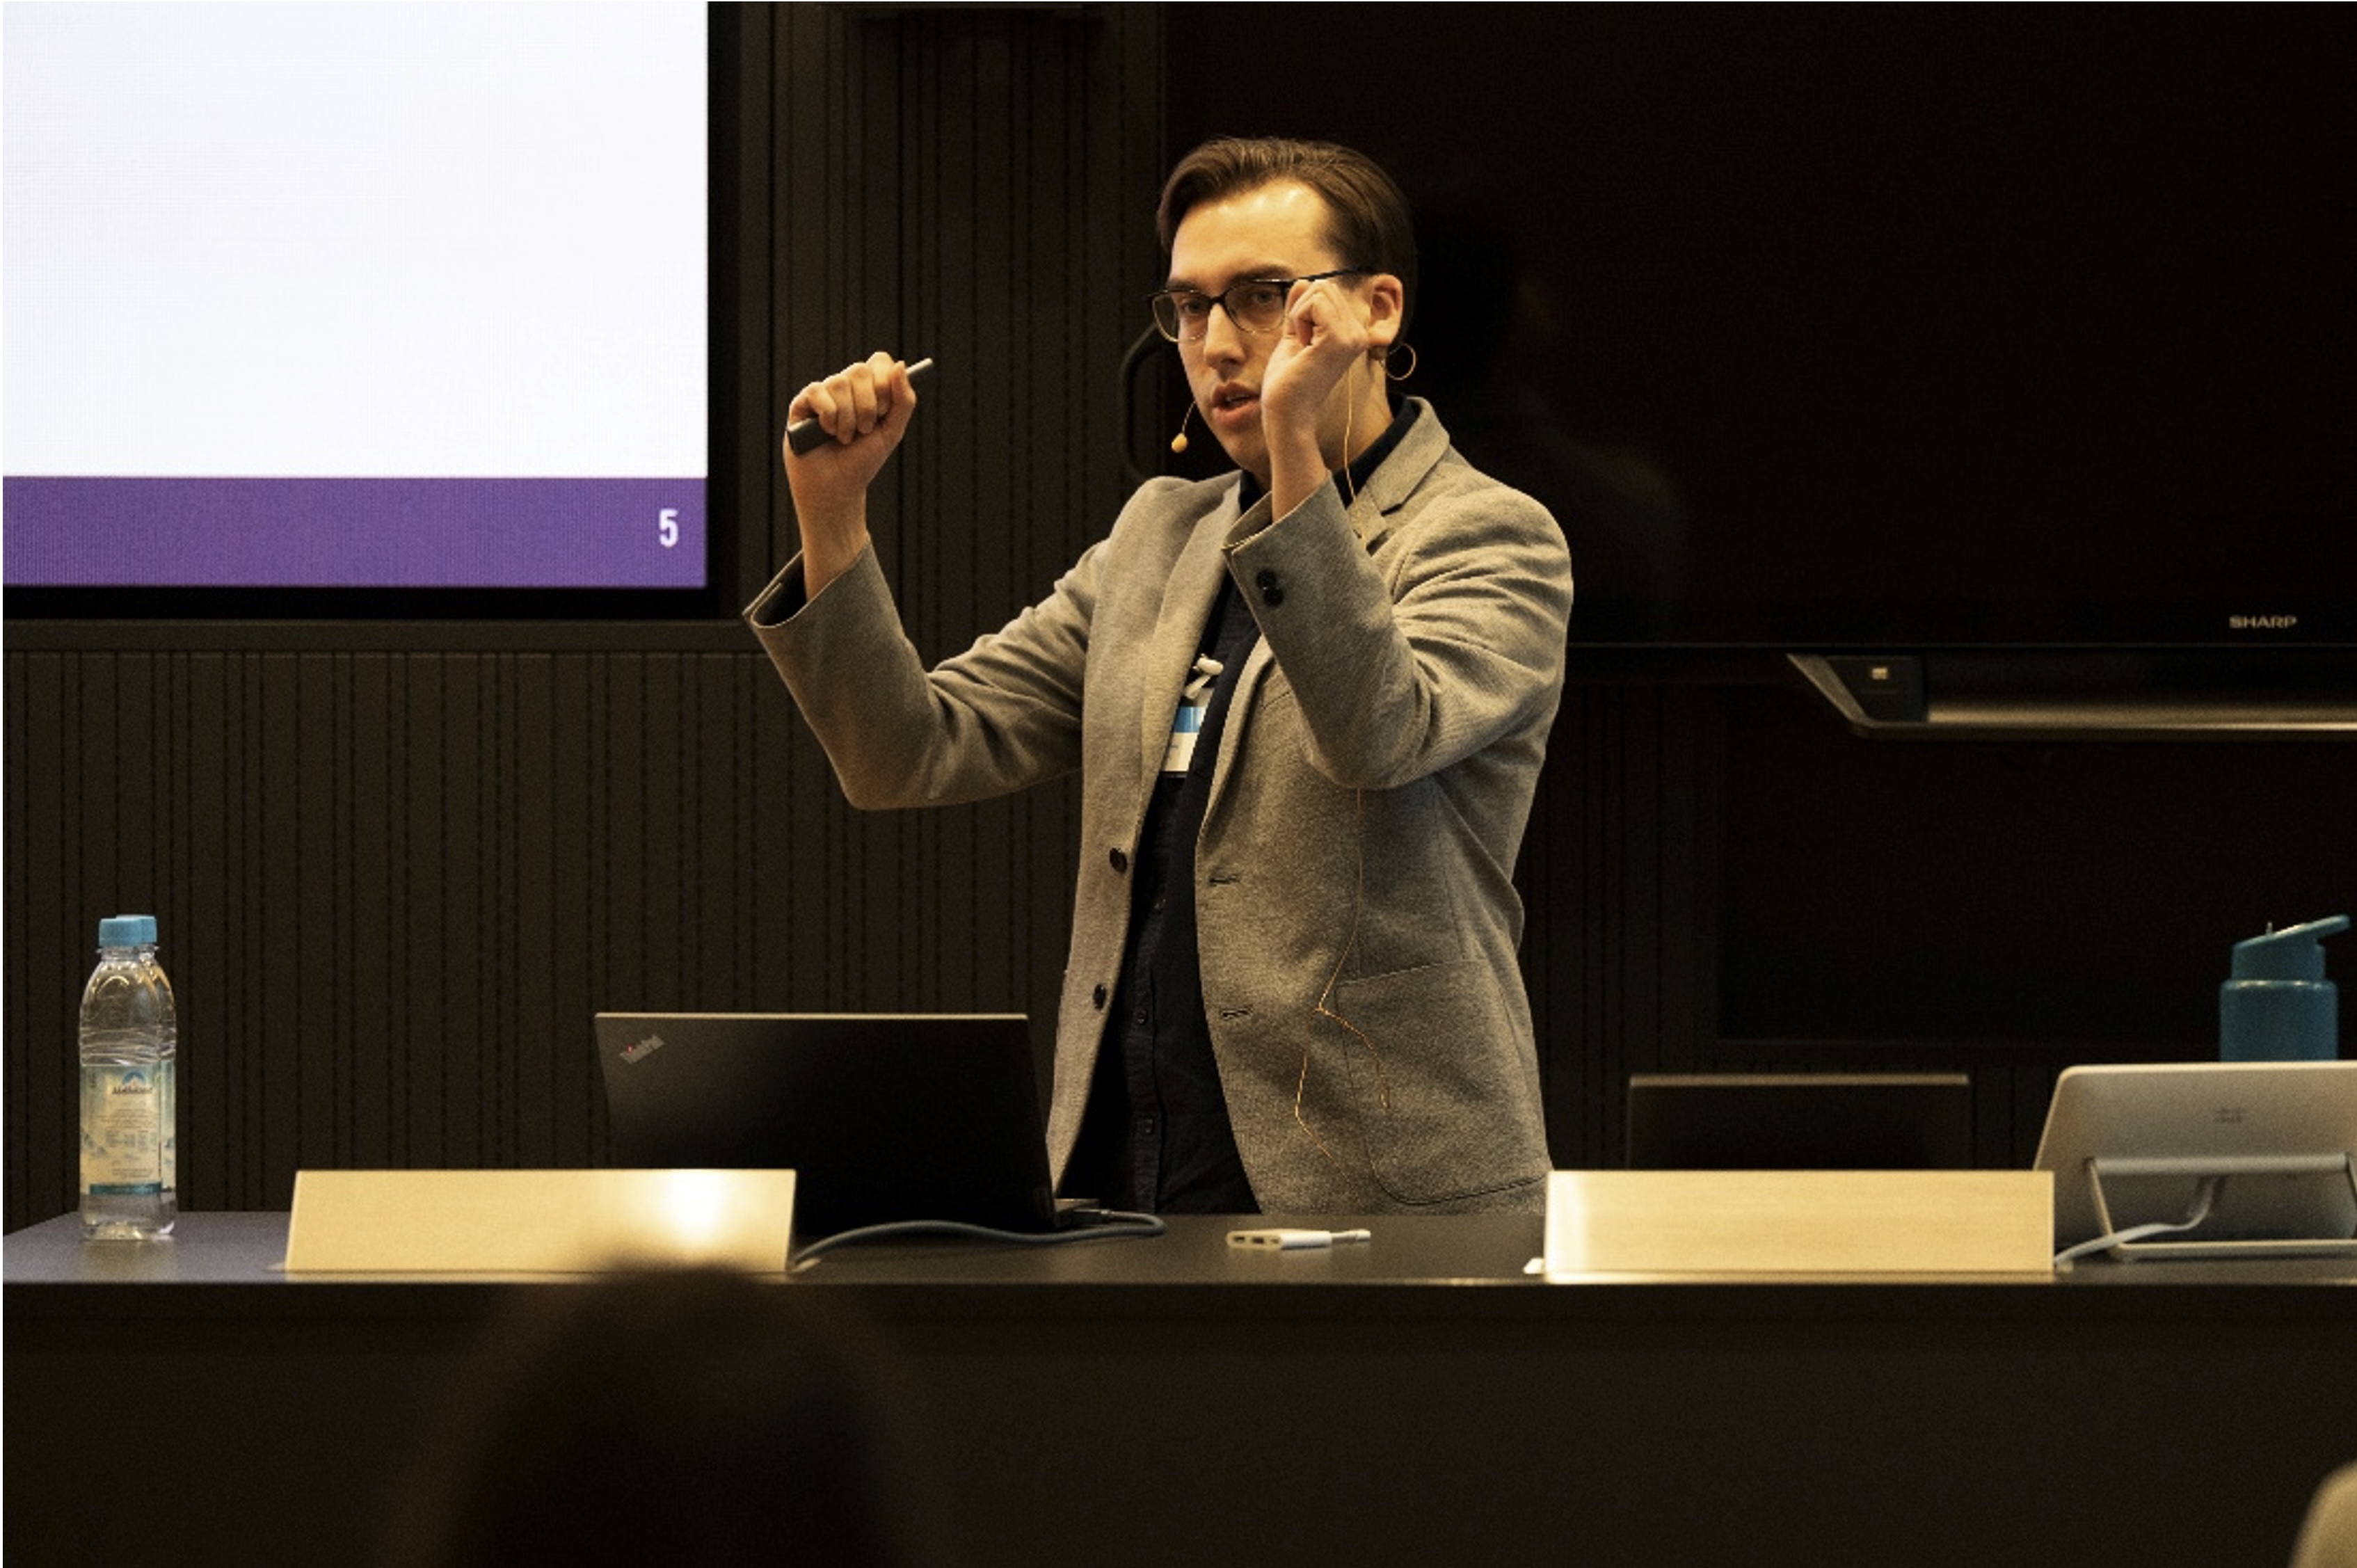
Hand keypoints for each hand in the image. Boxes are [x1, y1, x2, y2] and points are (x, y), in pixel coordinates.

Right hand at [781, 352, 918, 594]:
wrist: (836, 488)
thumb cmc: (862, 461)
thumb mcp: (892, 432)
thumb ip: (903, 401)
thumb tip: (900, 364)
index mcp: (868, 390)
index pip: (879, 362)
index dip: (885, 383)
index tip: (885, 410)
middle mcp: (845, 387)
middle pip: (859, 370)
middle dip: (868, 406)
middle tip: (865, 430)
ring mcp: (822, 394)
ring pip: (839, 382)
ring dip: (848, 417)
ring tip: (845, 438)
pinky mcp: (801, 404)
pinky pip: (817, 392)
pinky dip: (829, 415)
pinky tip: (826, 433)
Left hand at [1258, 277, 1396, 514]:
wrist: (1286, 411)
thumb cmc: (1288, 380)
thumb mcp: (1293, 335)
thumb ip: (1300, 309)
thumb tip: (1304, 282)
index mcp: (1351, 333)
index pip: (1326, 290)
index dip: (1303, 311)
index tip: (1303, 344)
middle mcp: (1358, 333)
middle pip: (1324, 286)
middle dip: (1301, 310)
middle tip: (1301, 345)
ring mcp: (1353, 336)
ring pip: (1319, 290)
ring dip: (1299, 316)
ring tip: (1303, 347)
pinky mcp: (1341, 339)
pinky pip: (1314, 303)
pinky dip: (1298, 320)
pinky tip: (1303, 347)